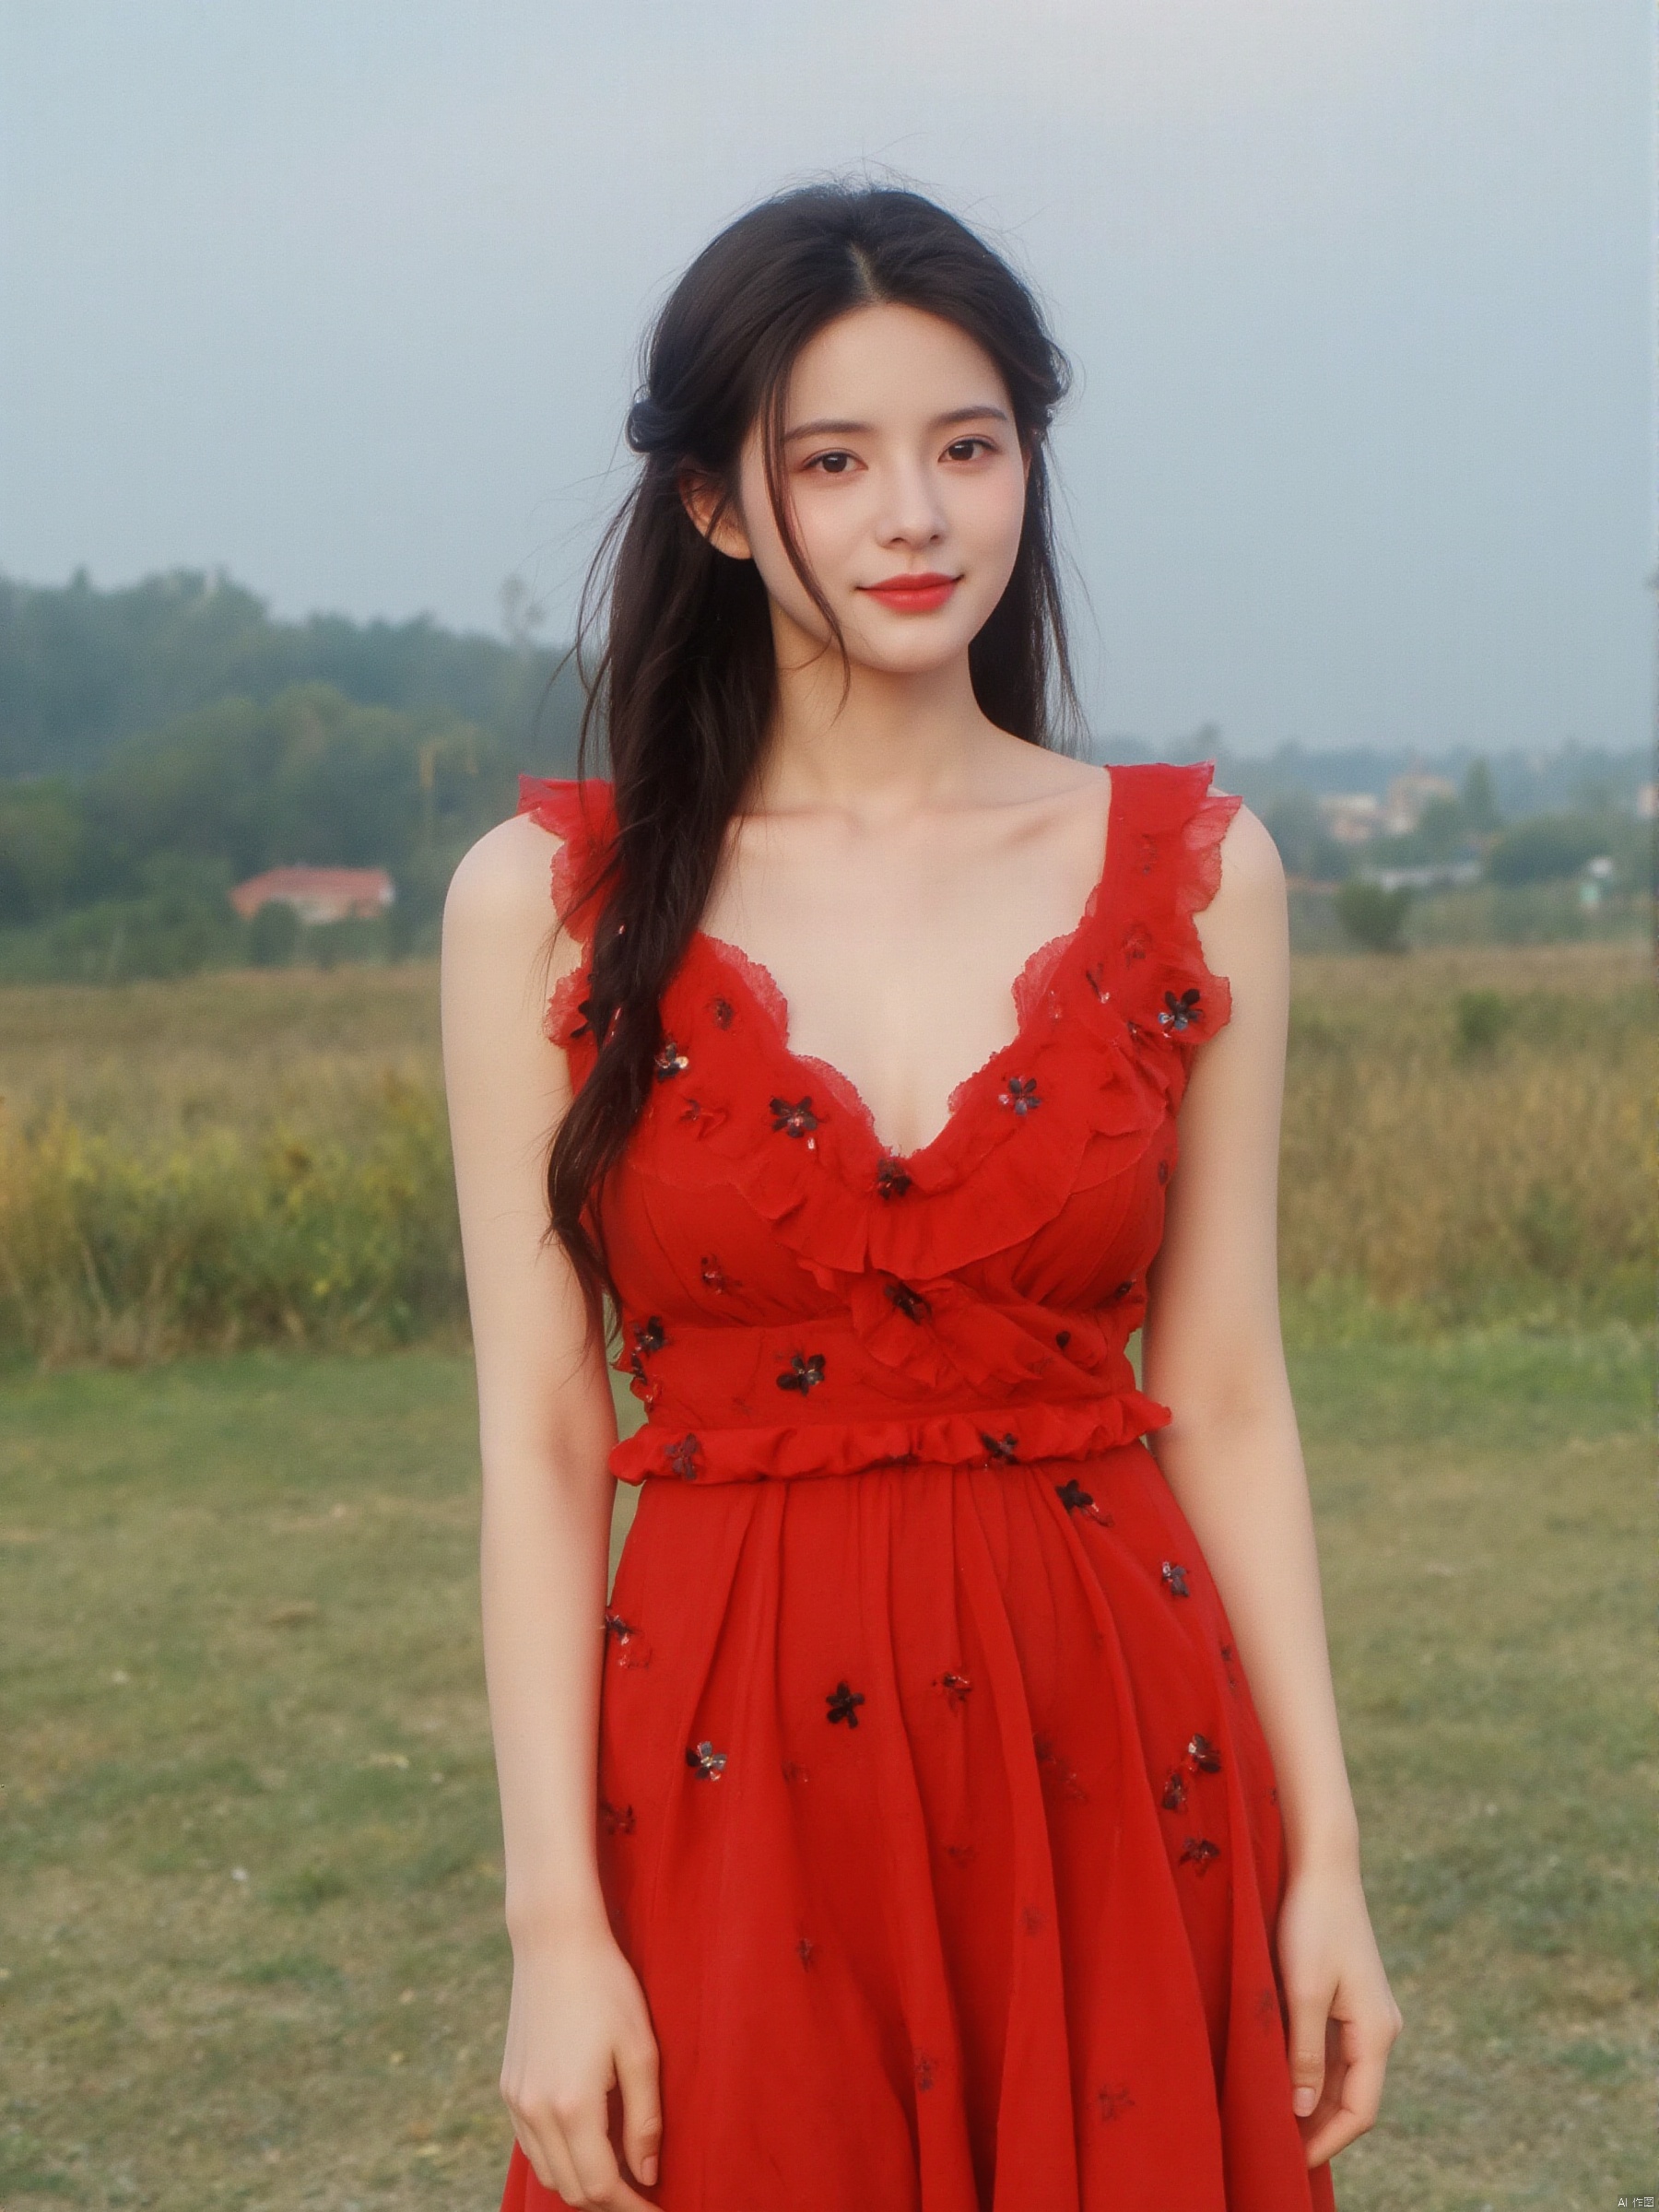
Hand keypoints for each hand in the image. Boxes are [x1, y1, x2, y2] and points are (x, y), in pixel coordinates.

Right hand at [501, 1921, 662, 2207]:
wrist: (554, 1942)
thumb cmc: (607, 1988)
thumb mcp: (641, 2050)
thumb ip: (644, 2120)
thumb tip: (646, 2175)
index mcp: (572, 2106)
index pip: (601, 2187)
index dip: (632, 2207)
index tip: (658, 2208)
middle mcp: (536, 2112)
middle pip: (571, 2190)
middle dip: (609, 2201)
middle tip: (643, 2193)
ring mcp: (516, 2101)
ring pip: (548, 2173)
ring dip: (582, 2183)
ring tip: (620, 2171)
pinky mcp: (508, 2088)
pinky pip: (532, 2147)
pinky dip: (559, 2159)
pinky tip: (587, 2143)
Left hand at [1276, 1860, 1402, 2167]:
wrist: (1323, 1865)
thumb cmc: (1311, 1923)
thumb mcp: (1302, 1991)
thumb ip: (1305, 2054)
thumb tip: (1304, 2112)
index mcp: (1377, 2032)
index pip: (1359, 2110)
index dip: (1327, 2142)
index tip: (1291, 2162)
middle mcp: (1380, 2028)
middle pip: (1354, 2097)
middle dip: (1320, 2128)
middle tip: (1277, 2150)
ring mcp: (1366, 2012)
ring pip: (1343, 2074)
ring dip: (1315, 2101)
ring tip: (1275, 2123)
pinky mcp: (1349, 1996)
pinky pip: (1335, 2049)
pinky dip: (1312, 2071)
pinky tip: (1284, 2078)